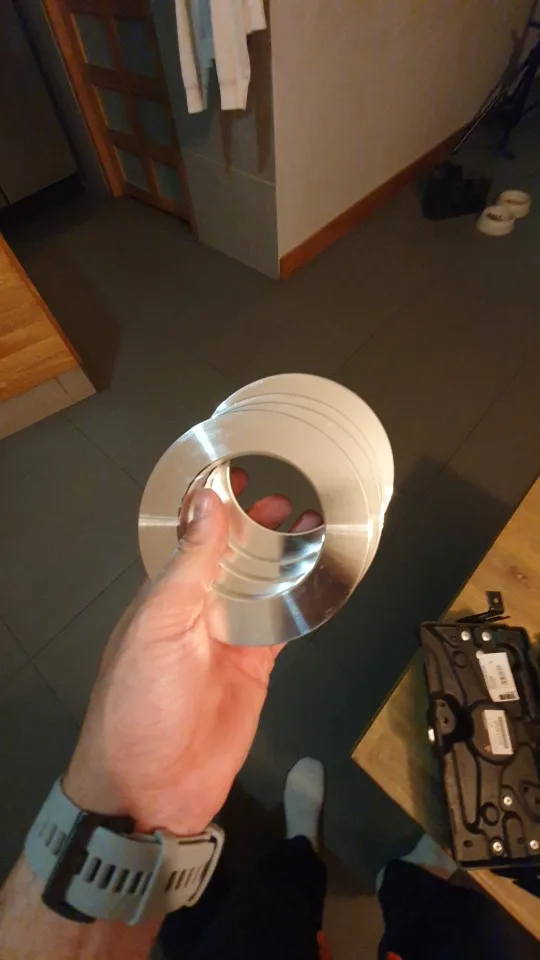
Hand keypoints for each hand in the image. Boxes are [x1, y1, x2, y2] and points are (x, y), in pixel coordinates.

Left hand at [64, 470, 319, 835]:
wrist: (152, 785)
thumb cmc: (143, 698)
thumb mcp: (160, 624)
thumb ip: (191, 566)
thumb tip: (207, 502)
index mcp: (167, 594)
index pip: (194, 538)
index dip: (215, 507)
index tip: (241, 474)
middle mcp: (200, 609)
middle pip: (235, 559)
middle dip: (258, 528)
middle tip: (290, 499)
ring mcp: (231, 638)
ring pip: (264, 587)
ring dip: (285, 559)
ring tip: (314, 526)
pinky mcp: (257, 666)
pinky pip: (284, 625)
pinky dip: (303, 601)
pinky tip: (323, 578)